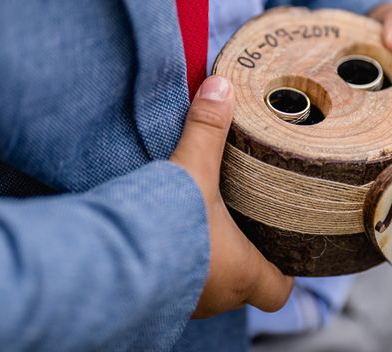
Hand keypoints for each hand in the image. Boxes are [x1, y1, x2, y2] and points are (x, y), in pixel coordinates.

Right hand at [171, 76, 293, 318]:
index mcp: (241, 273)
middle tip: (240, 227)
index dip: (285, 271)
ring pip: (209, 288)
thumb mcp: (194, 169)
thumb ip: (208, 128)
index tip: (282, 249)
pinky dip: (175, 268)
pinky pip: (175, 289)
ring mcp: (185, 306)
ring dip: (207, 262)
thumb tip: (222, 86)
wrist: (106, 260)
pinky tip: (164, 244)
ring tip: (201, 230)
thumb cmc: (166, 225)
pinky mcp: (152, 305)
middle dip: (243, 257)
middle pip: (244, 286)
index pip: (280, 291)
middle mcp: (217, 298)